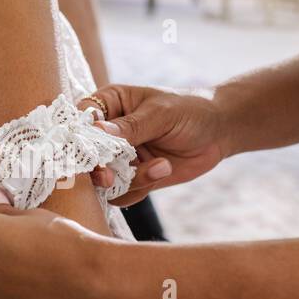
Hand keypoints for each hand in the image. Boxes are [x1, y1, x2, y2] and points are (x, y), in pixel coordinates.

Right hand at [81, 85, 226, 204]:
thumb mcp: (161, 114)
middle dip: (98, 170)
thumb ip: (130, 126)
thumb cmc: (190, 110)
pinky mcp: (134, 177)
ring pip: (104, 179)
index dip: (79, 137)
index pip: (82, 120)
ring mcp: (120, 157)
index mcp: (110, 104)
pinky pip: (123, 194)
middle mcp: (109, 132)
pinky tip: (163, 170)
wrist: (219, 132)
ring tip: (161, 167)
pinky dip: (140, 188)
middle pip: (86, 155)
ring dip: (129, 180)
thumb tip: (96, 130)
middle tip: (109, 178)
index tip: (88, 152)